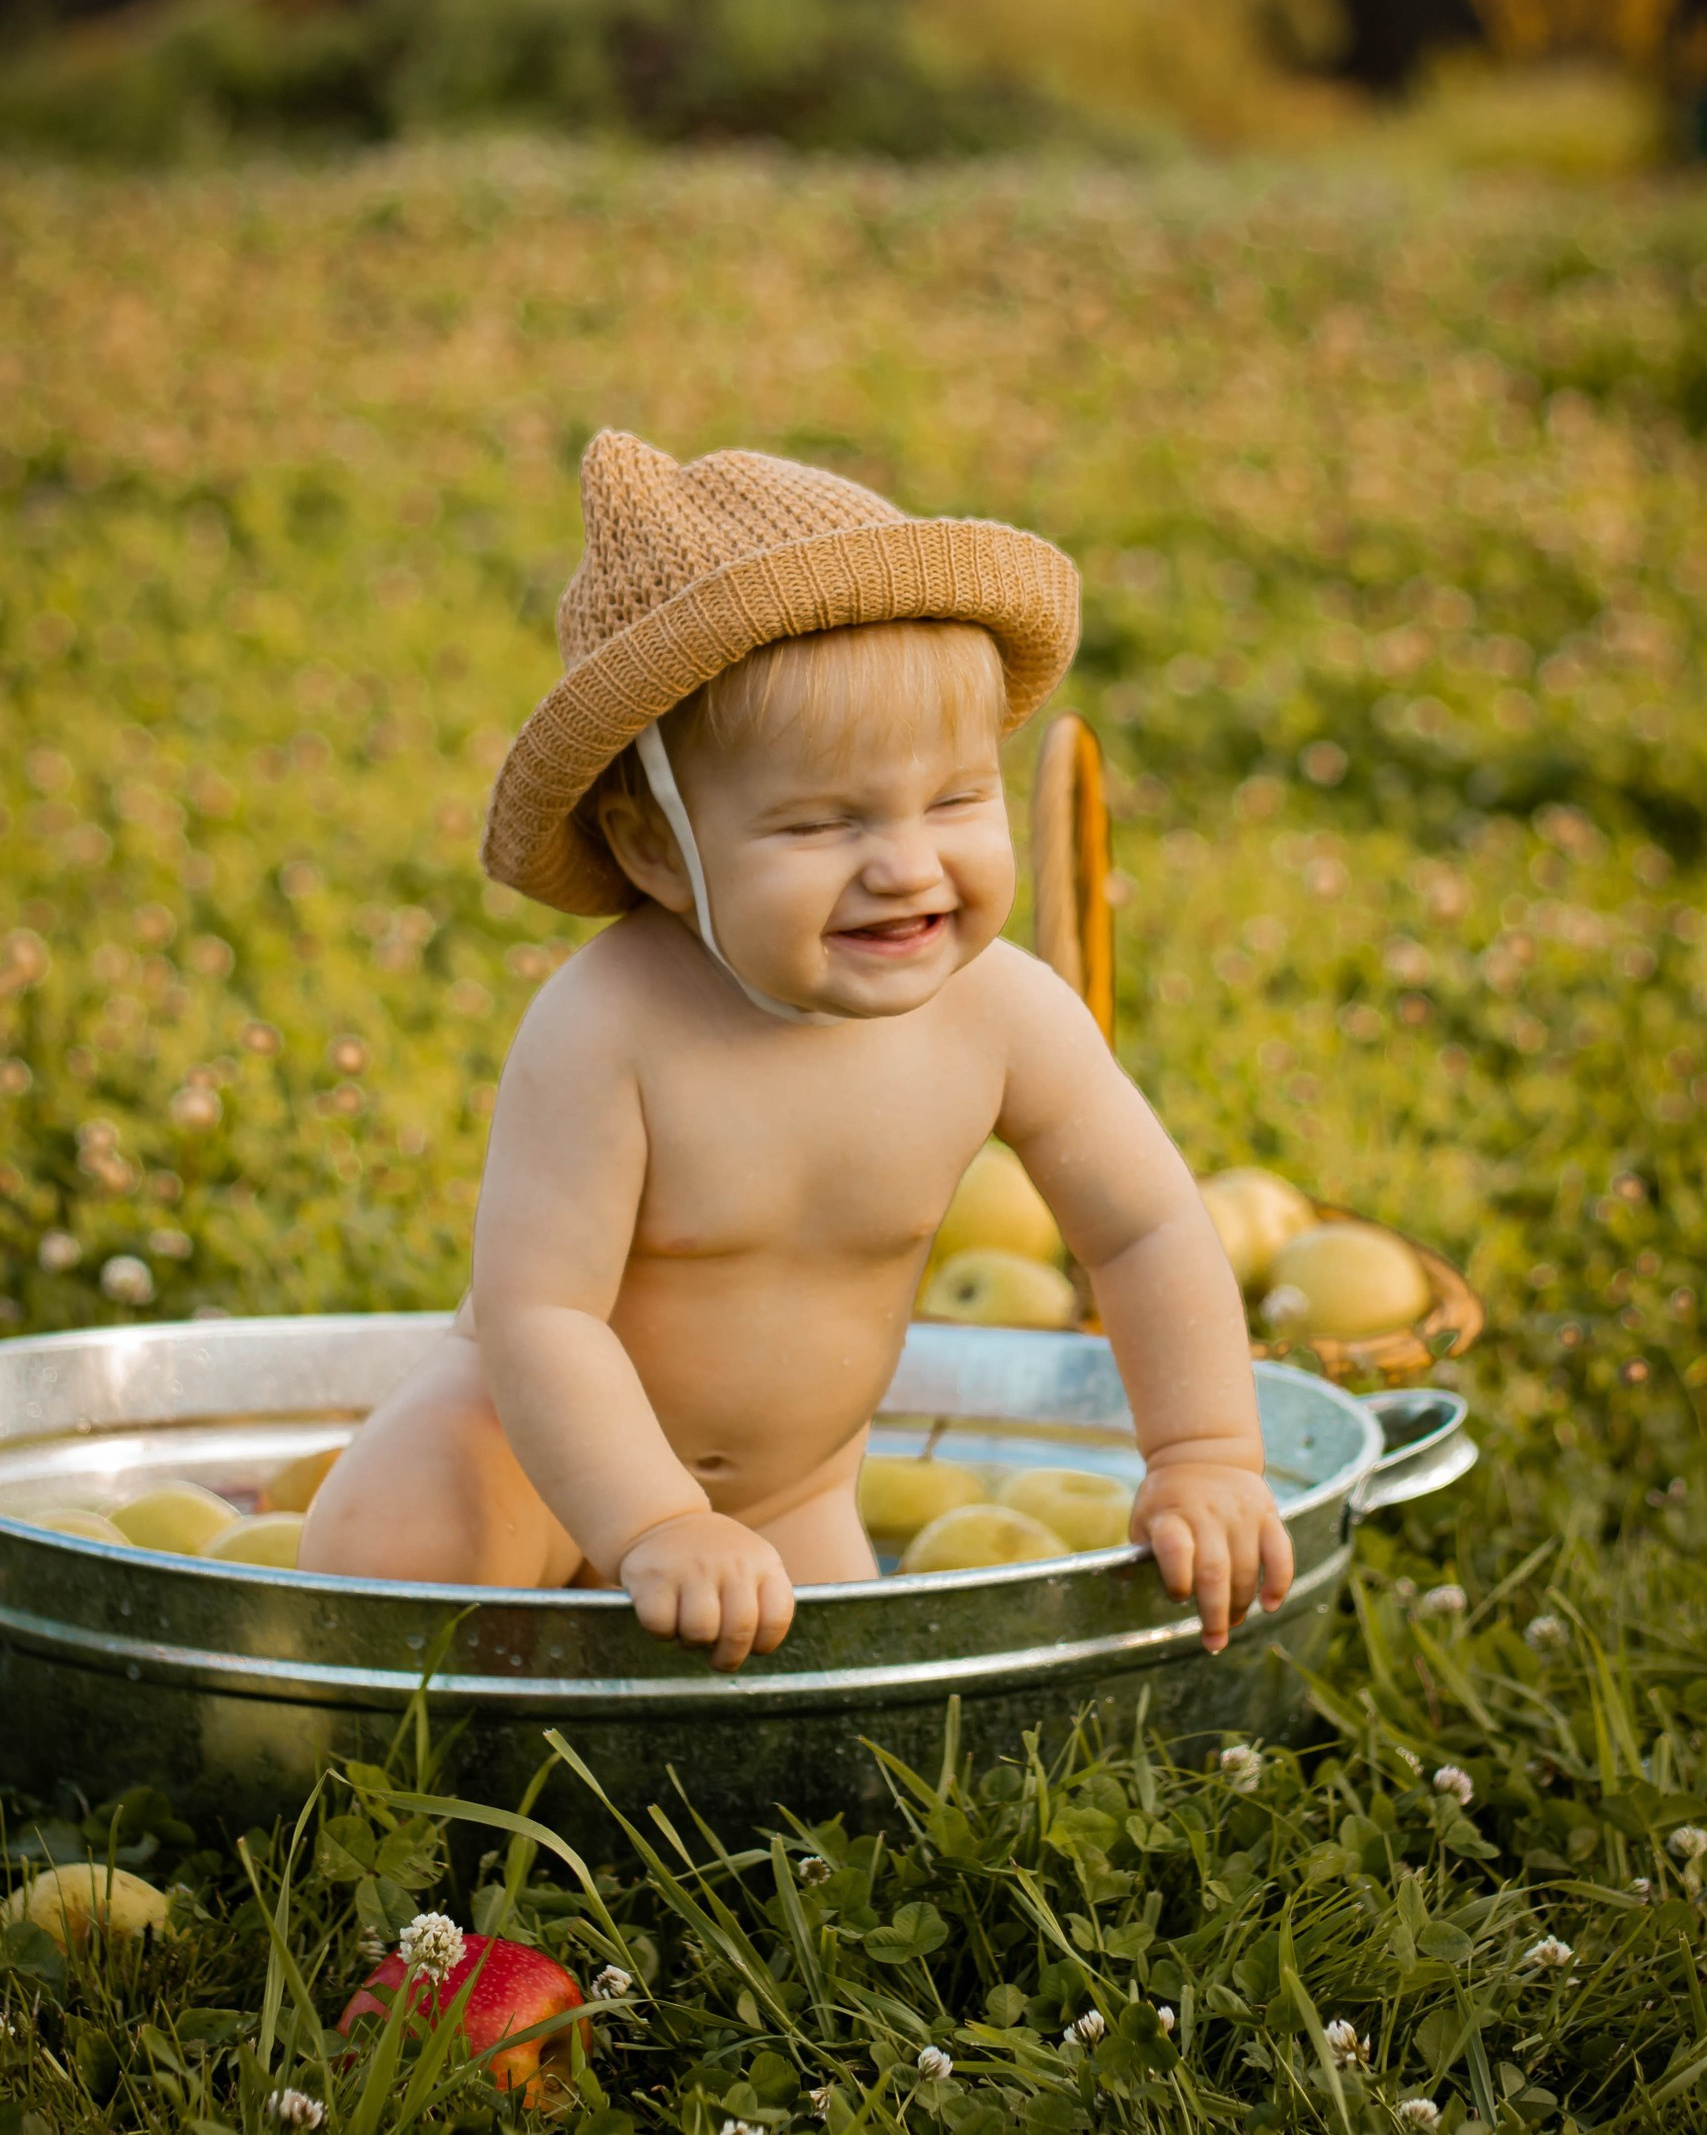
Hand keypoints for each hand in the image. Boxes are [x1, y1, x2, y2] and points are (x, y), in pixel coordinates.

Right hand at [617, 1510, 794, 1672]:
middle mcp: (730, 1562)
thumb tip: (752, 1650)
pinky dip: (663, 1632)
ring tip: (689, 1628)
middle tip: (719, 1659)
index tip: (752, 1647)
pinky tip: (666, 1614)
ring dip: (692, 1642)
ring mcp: (692, 1568)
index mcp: (763, 1561)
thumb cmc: (713, 1560)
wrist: (663, 1522)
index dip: (765, 1644)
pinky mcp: (655, 1577)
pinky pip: (662, 1627)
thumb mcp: (750, 1565)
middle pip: (738, 1632)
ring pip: (700, 1633)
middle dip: (728, 1658)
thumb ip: (761, 1602)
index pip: (776, 1618)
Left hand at [1130, 1461, 1293, 1654]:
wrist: (1200, 1453)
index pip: (1174, 1548)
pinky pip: (1280, 1553)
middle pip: (1214, 1570)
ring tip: (1232, 1623)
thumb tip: (1126, 1589)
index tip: (1178, 1598)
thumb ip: (1140, 1554)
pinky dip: (1278, 1582)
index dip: (1177, 1579)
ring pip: (1246, 1569)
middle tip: (1214, 1642)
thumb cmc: (1166, 1501)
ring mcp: (1240, 1512)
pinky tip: (1269, 1604)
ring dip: (1241, 1605)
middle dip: (1215, 1614)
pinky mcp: (1267, 1513)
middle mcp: (1206, 1512)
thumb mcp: (1143, 1518)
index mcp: (1170, 1514)